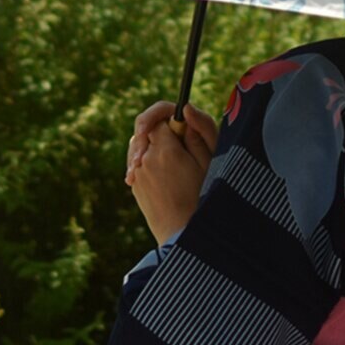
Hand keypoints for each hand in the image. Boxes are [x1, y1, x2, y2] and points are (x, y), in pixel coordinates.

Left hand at [124, 101, 217, 246]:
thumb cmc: (203, 197)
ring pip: (140, 146)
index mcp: (165, 149)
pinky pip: (138, 163)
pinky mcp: (133, 185)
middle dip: (162, 133)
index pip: (160, 118)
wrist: (183, 235)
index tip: (184, 128)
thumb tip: (185, 108)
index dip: (172, 119)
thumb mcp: (210, 161)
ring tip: (173, 165)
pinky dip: (148, 162)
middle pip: (147, 130)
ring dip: (153, 147)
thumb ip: (200, 130)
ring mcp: (136, 173)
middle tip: (182, 148)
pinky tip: (166, 178)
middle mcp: (145, 159)